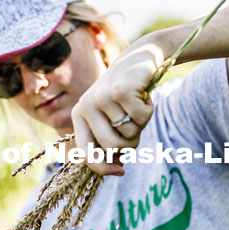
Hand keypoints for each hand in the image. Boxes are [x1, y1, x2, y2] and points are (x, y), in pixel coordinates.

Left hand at [71, 41, 162, 175]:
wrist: (138, 58)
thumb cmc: (125, 94)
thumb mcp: (112, 117)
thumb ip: (109, 140)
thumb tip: (116, 168)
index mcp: (79, 116)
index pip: (85, 153)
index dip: (103, 168)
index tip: (121, 171)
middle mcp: (86, 106)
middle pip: (110, 146)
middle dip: (129, 145)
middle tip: (136, 130)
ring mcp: (102, 97)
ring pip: (129, 133)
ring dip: (141, 125)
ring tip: (138, 107)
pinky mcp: (121, 90)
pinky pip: (142, 118)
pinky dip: (149, 110)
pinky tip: (144, 95)